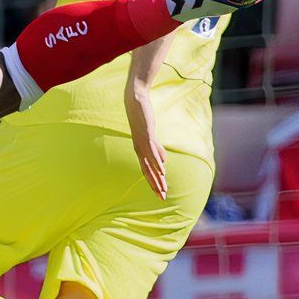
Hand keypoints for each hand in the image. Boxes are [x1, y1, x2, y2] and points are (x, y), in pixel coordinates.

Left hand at [125, 80, 169, 198]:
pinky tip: (162, 170)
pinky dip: (157, 161)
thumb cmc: (143, 118)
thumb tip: (164, 163)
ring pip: (150, 164)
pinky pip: (152, 151)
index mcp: (140, 151)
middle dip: (155, 185)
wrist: (135, 101)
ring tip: (163, 188)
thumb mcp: (152, 138)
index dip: (154, 183)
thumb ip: (157, 150)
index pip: (147, 171)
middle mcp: (139, 149)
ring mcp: (142, 143)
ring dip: (157, 177)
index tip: (161, 194)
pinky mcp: (146, 134)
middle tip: (162, 198)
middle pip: (148, 172)